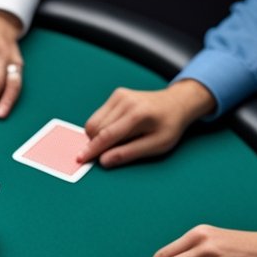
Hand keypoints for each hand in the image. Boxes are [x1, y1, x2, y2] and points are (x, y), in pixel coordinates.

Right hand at [78, 80, 215, 167]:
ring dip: (99, 137)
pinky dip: (102, 128)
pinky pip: (98, 117)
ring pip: (93, 123)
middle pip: (96, 129)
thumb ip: (130, 153)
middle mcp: (126, 101)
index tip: (80, 160)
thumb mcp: (157, 146)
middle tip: (118, 149)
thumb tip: (104, 161)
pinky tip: (119, 128)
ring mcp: (119, 96)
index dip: (92, 149)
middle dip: (98, 144)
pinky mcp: (116, 95)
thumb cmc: (168, 127)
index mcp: (138, 115)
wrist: (177, 103)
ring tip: (121, 138)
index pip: (107, 135)